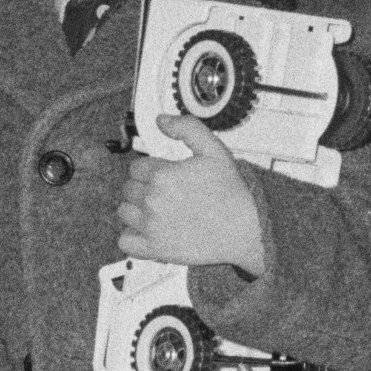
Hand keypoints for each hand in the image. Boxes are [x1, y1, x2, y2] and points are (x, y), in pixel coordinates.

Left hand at [117, 116, 269, 274]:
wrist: (246, 227)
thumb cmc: (232, 193)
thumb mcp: (214, 150)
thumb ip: (187, 128)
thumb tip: (162, 121)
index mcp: (163, 175)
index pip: (136, 167)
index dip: (149, 169)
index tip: (161, 175)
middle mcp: (153, 200)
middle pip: (128, 188)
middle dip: (143, 187)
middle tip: (163, 192)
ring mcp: (152, 226)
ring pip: (124, 212)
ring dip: (135, 209)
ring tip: (155, 210)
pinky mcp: (155, 249)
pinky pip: (125, 242)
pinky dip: (131, 237)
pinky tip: (147, 231)